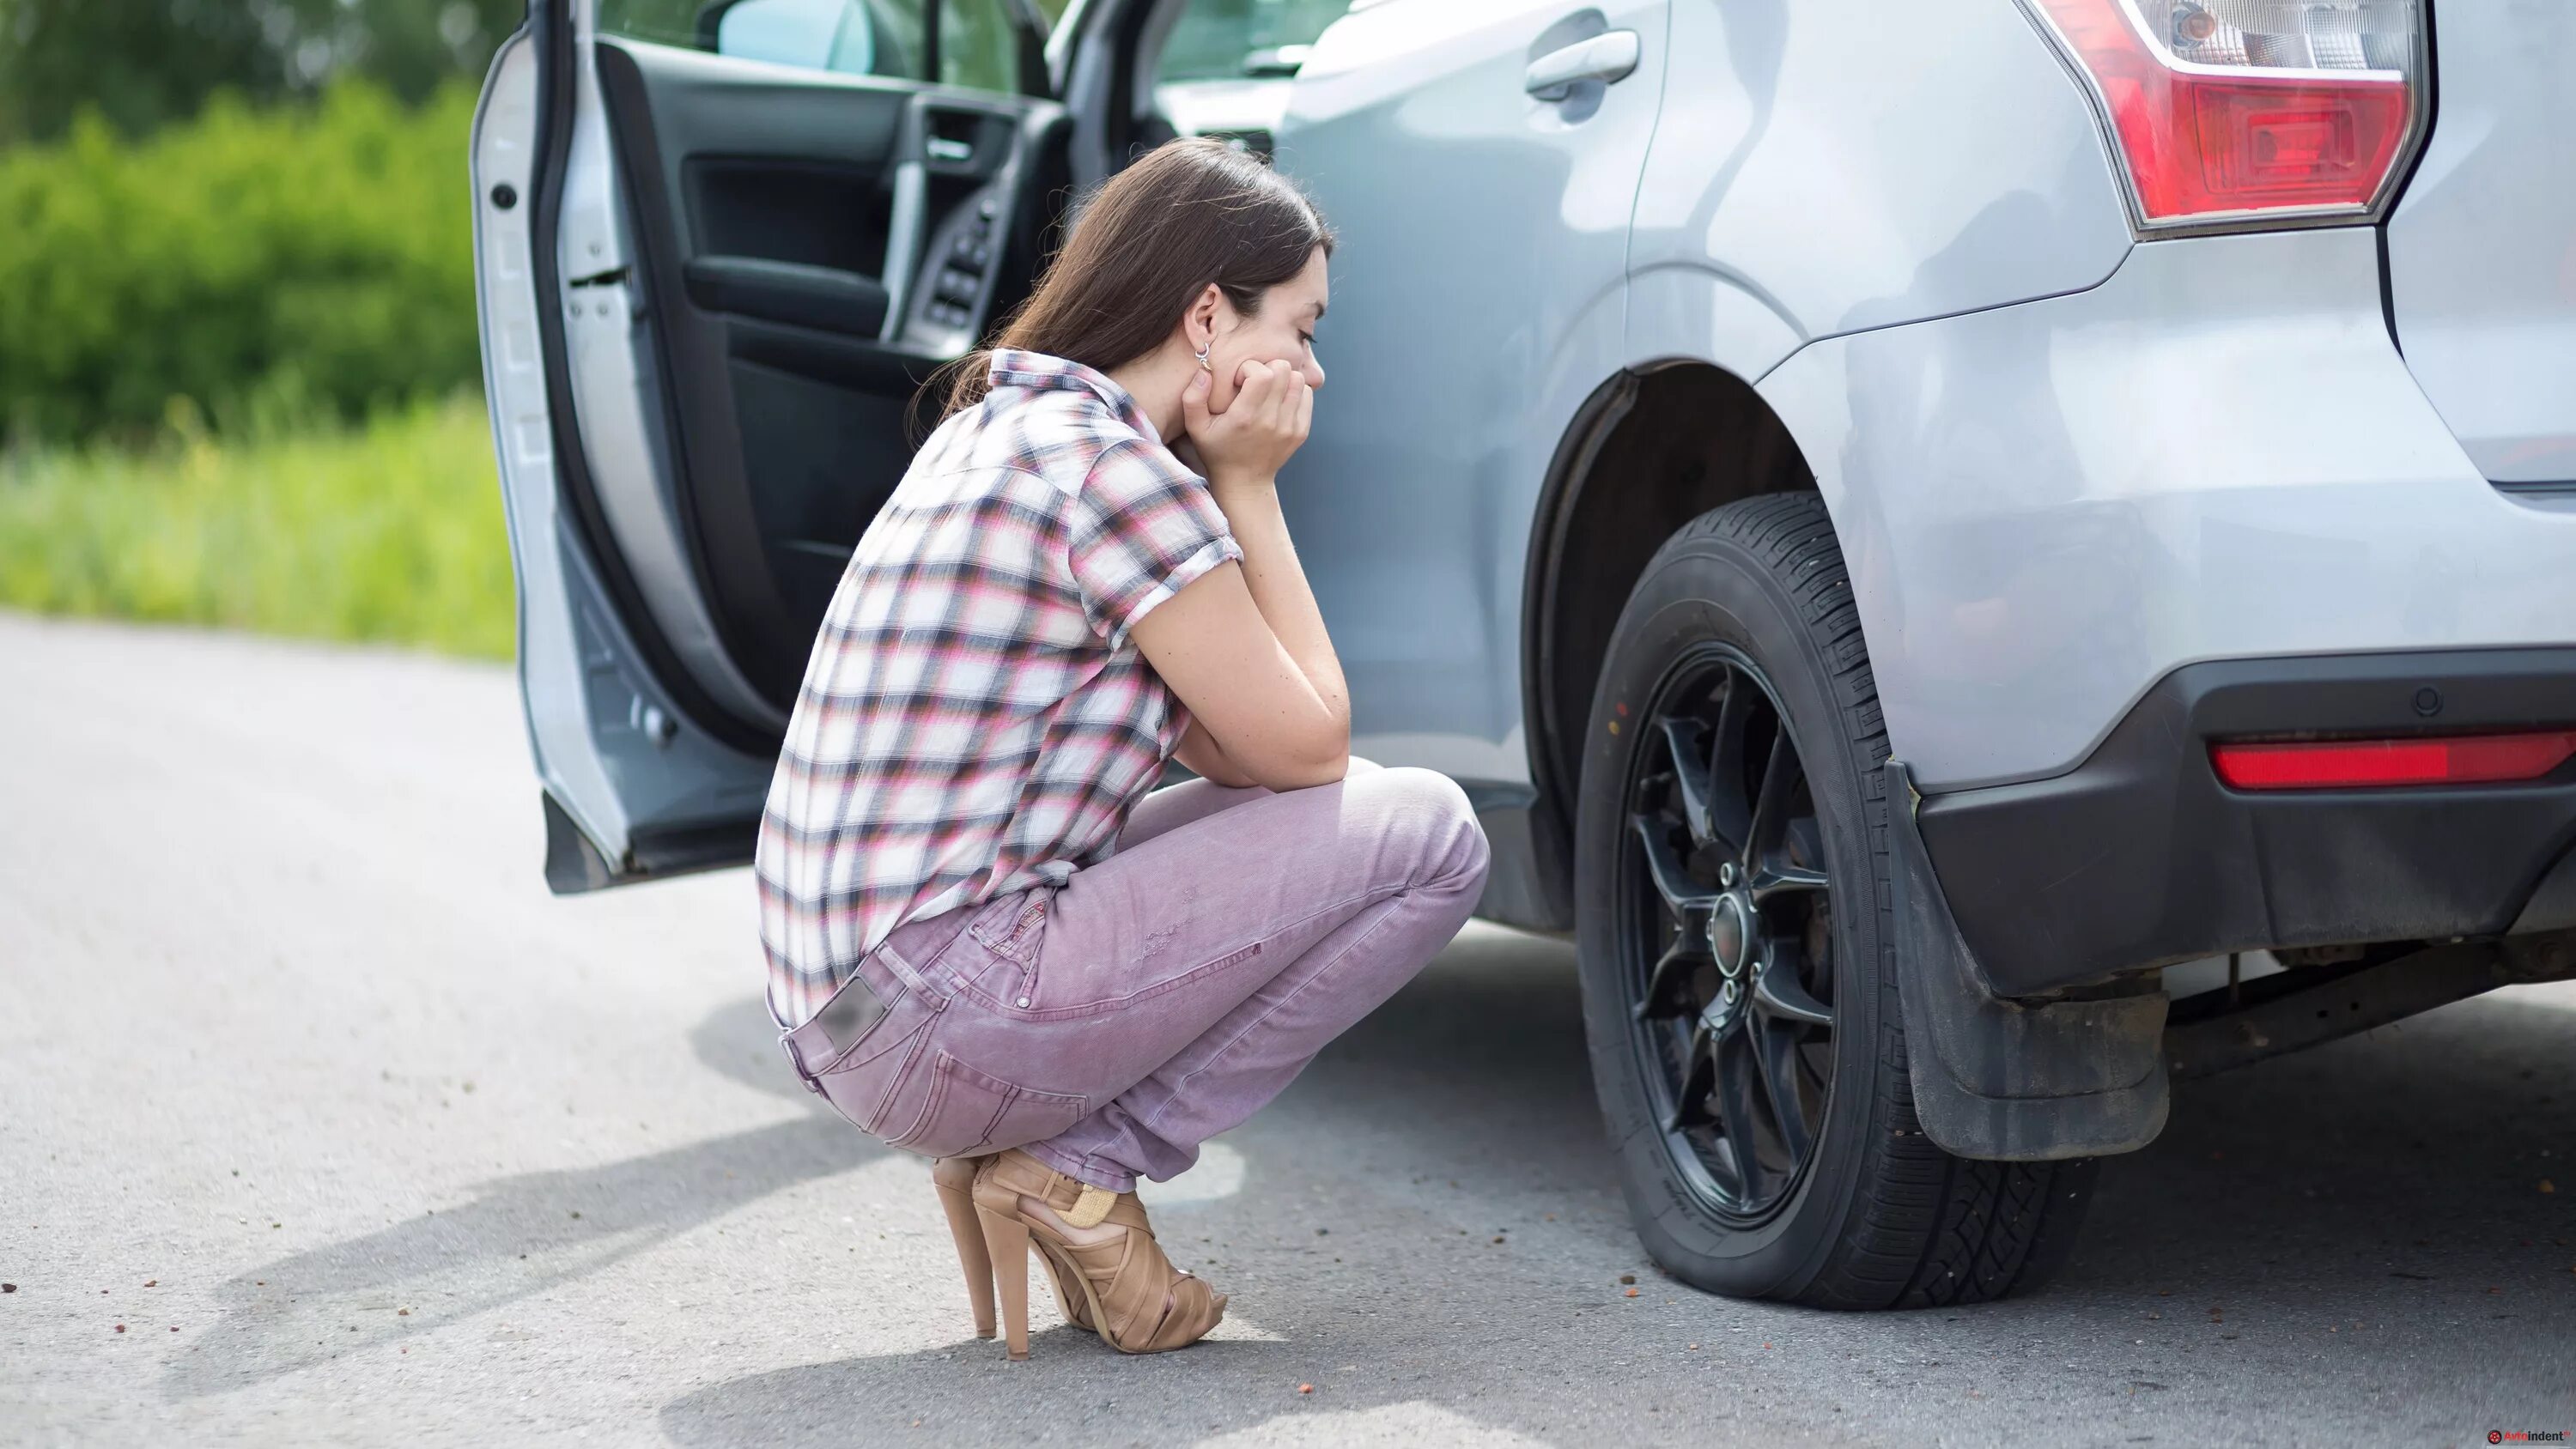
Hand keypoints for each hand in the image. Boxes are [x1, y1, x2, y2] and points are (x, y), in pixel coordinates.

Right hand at [1181, 358, 1313, 485]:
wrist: (1244, 482)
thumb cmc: (1217, 451)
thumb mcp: (1195, 428)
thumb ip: (1193, 398)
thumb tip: (1205, 372)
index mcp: (1245, 417)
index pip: (1262, 374)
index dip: (1249, 368)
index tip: (1240, 380)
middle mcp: (1270, 421)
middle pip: (1283, 371)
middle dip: (1267, 368)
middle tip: (1254, 382)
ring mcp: (1289, 427)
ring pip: (1298, 380)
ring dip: (1283, 379)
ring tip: (1268, 390)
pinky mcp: (1301, 431)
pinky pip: (1306, 395)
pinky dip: (1294, 391)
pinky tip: (1278, 401)